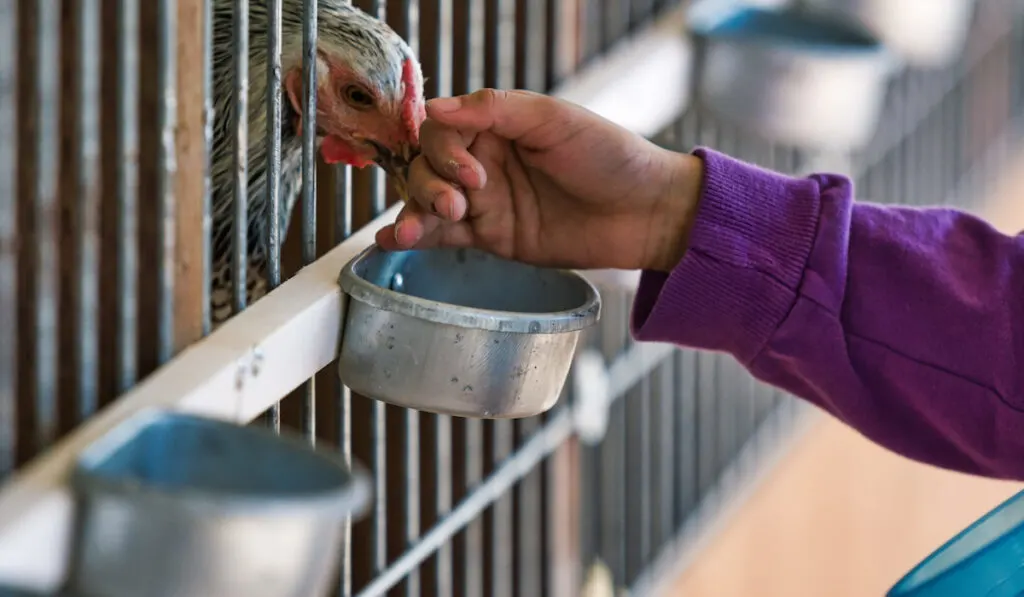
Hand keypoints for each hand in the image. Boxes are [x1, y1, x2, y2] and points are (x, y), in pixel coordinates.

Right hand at [375, 89, 704, 271]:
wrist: (644, 213)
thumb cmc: (609, 156)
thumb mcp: (555, 119)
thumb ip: (495, 109)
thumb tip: (435, 108)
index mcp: (497, 125)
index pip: (442, 130)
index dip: (444, 150)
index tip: (472, 172)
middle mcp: (484, 161)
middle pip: (426, 166)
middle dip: (429, 185)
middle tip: (457, 204)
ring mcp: (485, 201)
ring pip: (427, 201)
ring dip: (413, 212)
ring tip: (408, 231)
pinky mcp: (492, 237)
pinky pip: (442, 237)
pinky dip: (414, 238)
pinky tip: (392, 240)